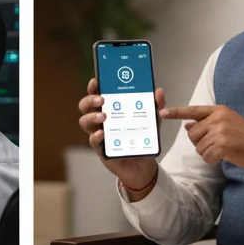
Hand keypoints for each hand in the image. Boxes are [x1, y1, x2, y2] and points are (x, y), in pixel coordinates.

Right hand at [78, 78, 163, 194]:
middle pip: (85, 106)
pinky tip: (102, 133)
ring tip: (103, 117)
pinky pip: (93, 141)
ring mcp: (98, 133)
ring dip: (91, 117)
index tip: (96, 81)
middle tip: (101, 100)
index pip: (96, 95)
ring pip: (84, 122)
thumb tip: (159, 91)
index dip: (93, 87)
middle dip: (90, 100)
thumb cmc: (142, 138)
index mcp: (110, 109)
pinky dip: (95, 136)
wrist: (143, 164)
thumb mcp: (151, 121)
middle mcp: (100, 120)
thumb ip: (155, 106)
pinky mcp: (100, 148)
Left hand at [161, 105, 243, 168]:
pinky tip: (225, 156)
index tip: (161, 113)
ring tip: (224, 149)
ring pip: (198, 147)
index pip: (192, 111)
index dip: (175, 113)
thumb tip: (187, 125)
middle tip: (216, 143)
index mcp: (219, 110)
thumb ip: (207, 122)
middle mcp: (218, 119)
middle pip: (192, 134)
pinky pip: (206, 156)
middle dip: (199, 142)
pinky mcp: (222, 146)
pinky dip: (213, 160)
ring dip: (208, 152)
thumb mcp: (228, 122)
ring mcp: (219, 132)